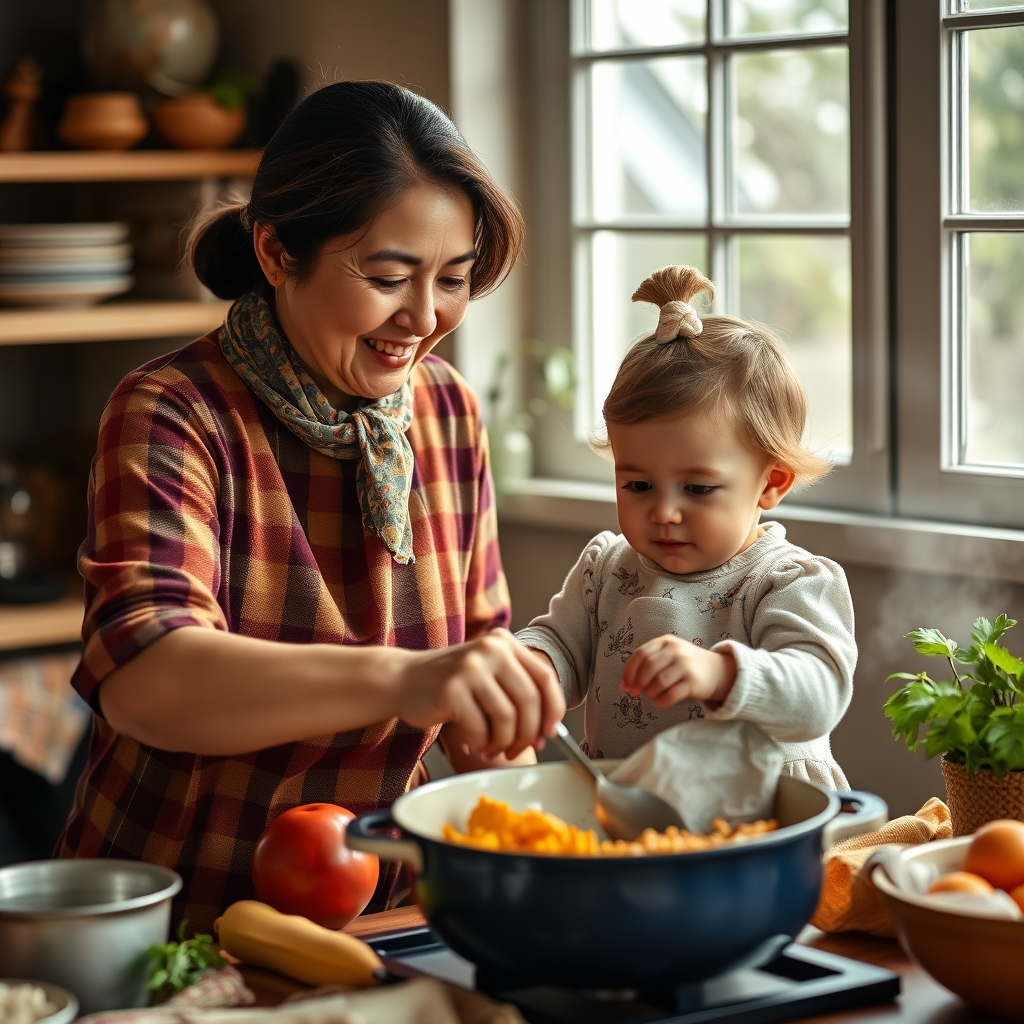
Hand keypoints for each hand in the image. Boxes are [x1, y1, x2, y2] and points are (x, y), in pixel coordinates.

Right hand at [394, 629, 565, 758]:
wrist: (403, 679)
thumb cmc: (452, 684)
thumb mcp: (489, 673)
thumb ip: (518, 691)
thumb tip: (546, 731)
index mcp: (505, 643)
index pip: (545, 677)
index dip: (554, 710)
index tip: (549, 732)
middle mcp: (491, 649)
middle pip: (529, 701)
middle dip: (528, 734)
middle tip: (518, 750)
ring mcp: (470, 668)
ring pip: (507, 718)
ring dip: (504, 743)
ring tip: (493, 748)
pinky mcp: (452, 690)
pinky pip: (481, 729)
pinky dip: (482, 744)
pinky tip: (476, 744)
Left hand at [620, 634, 735, 707]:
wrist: (718, 671)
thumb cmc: (685, 665)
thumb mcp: (668, 655)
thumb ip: (647, 664)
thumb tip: (625, 684)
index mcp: (665, 641)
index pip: (640, 654)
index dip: (629, 671)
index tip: (625, 685)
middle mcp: (676, 650)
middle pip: (648, 667)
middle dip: (637, 682)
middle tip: (635, 693)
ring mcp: (686, 665)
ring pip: (659, 681)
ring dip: (650, 692)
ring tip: (651, 695)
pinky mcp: (694, 682)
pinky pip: (672, 694)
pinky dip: (662, 701)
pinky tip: (660, 702)